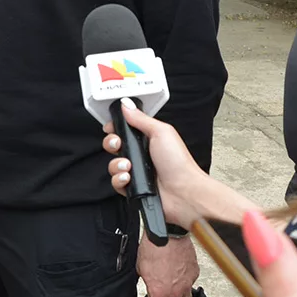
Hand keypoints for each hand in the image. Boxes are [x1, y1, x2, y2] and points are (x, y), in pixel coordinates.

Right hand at [102, 100, 211, 225]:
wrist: (184, 192)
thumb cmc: (179, 163)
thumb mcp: (161, 132)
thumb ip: (141, 118)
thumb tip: (126, 105)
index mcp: (148, 139)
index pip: (125, 130)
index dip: (115, 128)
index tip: (111, 128)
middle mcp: (142, 155)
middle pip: (115, 146)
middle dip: (111, 143)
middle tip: (118, 144)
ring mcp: (137, 172)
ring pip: (113, 165)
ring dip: (116, 164)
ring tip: (128, 165)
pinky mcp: (134, 188)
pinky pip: (116, 182)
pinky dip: (119, 180)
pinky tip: (128, 178)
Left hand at [136, 234, 199, 296]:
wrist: (166, 231)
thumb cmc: (152, 247)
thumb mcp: (141, 269)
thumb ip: (147, 284)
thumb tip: (150, 290)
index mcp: (158, 293)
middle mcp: (175, 292)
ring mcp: (187, 283)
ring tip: (174, 292)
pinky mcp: (194, 273)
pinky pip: (192, 284)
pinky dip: (186, 282)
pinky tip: (180, 274)